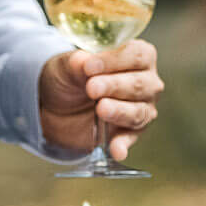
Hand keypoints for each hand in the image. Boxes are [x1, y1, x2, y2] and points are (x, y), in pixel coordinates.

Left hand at [38, 39, 162, 160]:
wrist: (58, 106)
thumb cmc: (71, 76)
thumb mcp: (67, 66)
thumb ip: (76, 63)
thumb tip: (81, 61)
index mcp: (138, 56)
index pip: (137, 55)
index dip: (115, 60)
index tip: (90, 67)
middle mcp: (147, 82)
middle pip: (140, 84)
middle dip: (115, 85)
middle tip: (91, 88)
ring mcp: (141, 108)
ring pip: (138, 111)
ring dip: (119, 111)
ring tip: (101, 109)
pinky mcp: (130, 132)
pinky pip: (130, 138)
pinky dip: (123, 145)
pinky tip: (116, 151)